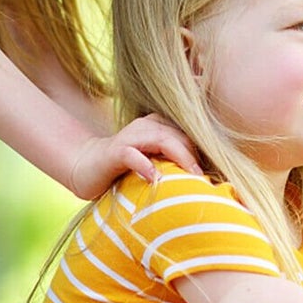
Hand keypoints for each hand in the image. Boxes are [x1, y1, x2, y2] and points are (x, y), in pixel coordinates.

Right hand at [67, 114, 202, 198]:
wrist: (86, 167)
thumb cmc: (125, 168)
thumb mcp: (154, 160)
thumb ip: (174, 160)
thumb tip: (205, 175)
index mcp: (157, 124)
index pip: (187, 132)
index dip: (202, 148)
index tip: (216, 167)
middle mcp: (145, 125)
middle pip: (178, 134)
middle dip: (195, 154)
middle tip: (206, 176)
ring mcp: (129, 137)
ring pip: (161, 139)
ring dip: (179, 157)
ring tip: (191, 175)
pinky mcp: (114, 152)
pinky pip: (132, 155)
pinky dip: (145, 165)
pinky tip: (155, 179)